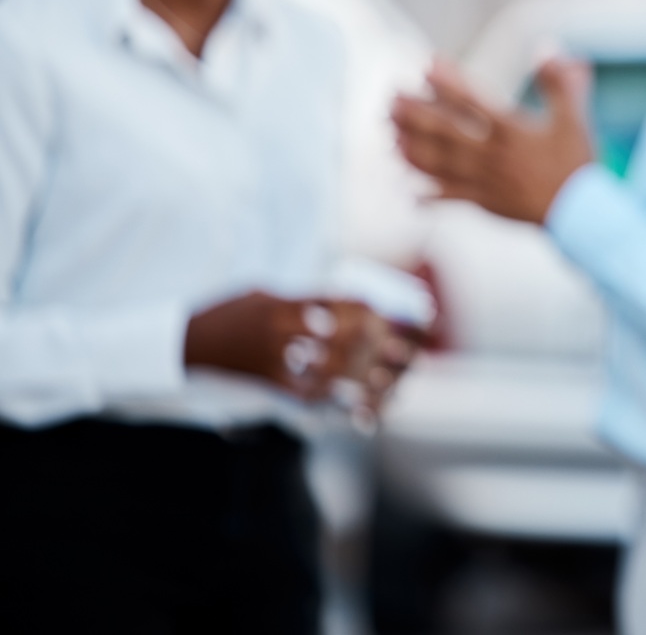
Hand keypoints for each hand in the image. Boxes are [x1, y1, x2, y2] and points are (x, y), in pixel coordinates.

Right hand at [185, 291, 418, 408]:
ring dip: (363, 377)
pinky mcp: (269, 382)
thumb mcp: (266, 292)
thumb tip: (347, 301)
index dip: (370, 311)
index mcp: (286, 303)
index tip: (392, 315)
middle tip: (403, 350)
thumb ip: (304, 298)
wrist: (187, 342)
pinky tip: (358, 409)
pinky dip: (336, 402)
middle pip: (342, 336)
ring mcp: (276, 358)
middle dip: (377, 344)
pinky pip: (307, 395)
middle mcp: (283, 330)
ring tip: (390, 382)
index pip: (339, 304)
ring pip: (329, 369)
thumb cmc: (231, 312)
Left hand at [391, 57, 595, 224]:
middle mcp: (490, 154)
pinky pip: (448, 200)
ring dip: (410, 148)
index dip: (447, 82)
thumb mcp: (573, 118)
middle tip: (390, 98)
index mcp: (510, 130)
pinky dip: (427, 197)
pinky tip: (408, 192)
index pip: (472, 100)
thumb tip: (547, 46)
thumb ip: (559, 82)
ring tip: (390, 136)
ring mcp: (483, 181)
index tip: (427, 65)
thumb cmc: (576, 163)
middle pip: (443, 131)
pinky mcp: (483, 204)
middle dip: (414, 113)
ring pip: (438, 164)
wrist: (580, 213)